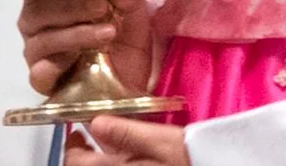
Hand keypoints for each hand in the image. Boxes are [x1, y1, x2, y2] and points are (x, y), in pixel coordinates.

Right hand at [21, 0, 152, 98]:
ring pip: (41, 39)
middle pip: (35, 8)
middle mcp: (34, 22)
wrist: (131, 73)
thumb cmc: (121, 30)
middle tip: (102, 6)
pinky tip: (84, 56)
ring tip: (108, 32)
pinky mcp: (41, 80)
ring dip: (76, 33)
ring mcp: (35, 52)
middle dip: (71, 5)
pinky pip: (41, 71)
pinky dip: (61, 62)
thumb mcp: (132, 4)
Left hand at [68, 116, 188, 164]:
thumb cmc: (189, 158)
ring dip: (98, 161)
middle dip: (83, 156)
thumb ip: (126, 133)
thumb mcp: (161, 140)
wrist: (215, 164)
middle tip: (88, 139)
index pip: (75, 162)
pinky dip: (115, 162)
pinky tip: (127, 156)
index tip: (76, 133)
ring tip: (107, 145)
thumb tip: (95, 123)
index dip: (71, 146)